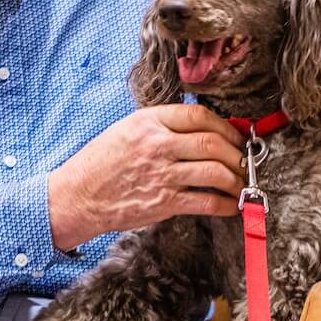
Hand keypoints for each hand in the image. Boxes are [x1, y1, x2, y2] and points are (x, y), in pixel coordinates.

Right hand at [48, 104, 245, 249]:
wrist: (78, 196)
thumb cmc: (101, 163)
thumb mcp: (127, 130)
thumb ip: (161, 126)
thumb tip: (200, 129)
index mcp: (149, 122)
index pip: (198, 115)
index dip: (224, 125)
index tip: (234, 135)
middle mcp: (157, 144)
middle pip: (212, 142)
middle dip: (235, 152)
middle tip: (242, 160)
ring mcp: (162, 174)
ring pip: (215, 171)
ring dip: (236, 179)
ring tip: (240, 183)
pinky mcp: (164, 202)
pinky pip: (207, 201)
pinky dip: (226, 204)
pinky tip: (232, 205)